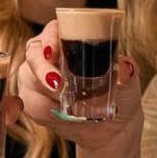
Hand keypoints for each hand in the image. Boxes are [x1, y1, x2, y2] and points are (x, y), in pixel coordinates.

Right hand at [17, 21, 141, 152]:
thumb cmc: (120, 95)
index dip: (50, 38)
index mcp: (71, 41)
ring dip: (44, 93)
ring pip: (28, 78)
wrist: (112, 127)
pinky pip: (30, 103)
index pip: (54, 30)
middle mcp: (50, 56)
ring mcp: (38, 78)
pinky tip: (57, 115)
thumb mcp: (128, 84)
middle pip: (34, 52)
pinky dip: (42, 110)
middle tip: (58, 84)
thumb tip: (124, 66)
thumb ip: (127, 73)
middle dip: (42, 68)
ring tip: (65, 105)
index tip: (54, 51)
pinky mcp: (34, 101)